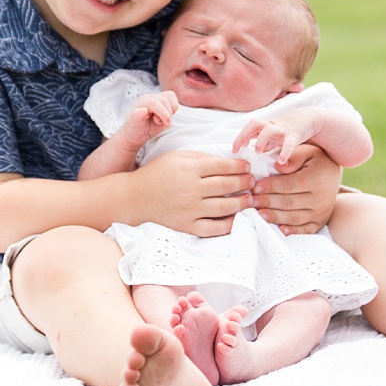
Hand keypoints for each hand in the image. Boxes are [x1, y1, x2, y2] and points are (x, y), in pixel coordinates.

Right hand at [119, 92, 177, 145]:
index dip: (173, 106)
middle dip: (168, 113)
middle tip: (165, 123)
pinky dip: (142, 112)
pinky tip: (144, 114)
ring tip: (158, 123)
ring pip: (154, 102)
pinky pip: (138, 111)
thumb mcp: (164, 121)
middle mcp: (147, 99)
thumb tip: (168, 115)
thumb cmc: (149, 128)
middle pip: (164, 99)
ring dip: (161, 114)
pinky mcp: (133, 115)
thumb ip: (169, 115)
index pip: (170, 95)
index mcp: (155, 99)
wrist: (134, 137)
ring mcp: (139, 105)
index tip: (170, 117)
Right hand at [131, 149, 253, 236]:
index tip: (247, 167)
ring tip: (249, 199)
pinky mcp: (186, 225)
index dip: (240, 166)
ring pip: (225, 207)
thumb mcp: (175, 157)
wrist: (133, 198)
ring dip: (242, 203)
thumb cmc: (155, 174)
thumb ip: (200, 157)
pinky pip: (213, 228)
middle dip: (245, 183)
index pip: (223, 166)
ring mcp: (189, 209)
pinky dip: (228, 225)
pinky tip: (235, 219)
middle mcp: (191, 189)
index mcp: (189, 168)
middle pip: (227, 185)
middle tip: (252, 182)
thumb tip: (226, 162)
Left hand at [233, 114, 310, 167]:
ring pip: (269, 130)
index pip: (249, 127)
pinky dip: (284, 152)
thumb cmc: (287, 130)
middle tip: (243, 148)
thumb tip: (252, 152)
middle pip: (255, 123)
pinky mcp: (295, 135)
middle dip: (246, 134)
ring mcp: (283, 130)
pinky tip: (280, 161)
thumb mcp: (273, 137)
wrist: (308, 119)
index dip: (240, 137)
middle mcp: (272, 126)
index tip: (234, 149)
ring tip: (258, 152)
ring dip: (261, 140)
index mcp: (265, 126)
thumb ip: (263, 143)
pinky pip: (289, 143)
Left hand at [250, 143, 339, 234]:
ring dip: (275, 217)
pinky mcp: (320, 221)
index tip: (254, 187)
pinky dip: (292, 231)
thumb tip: (279, 166)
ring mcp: (321, 212)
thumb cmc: (315, 160)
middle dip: (267, 202)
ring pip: (294, 217)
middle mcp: (321, 198)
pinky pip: (306, 229)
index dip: (270, 186)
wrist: (333, 173)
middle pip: (289, 202)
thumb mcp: (307, 152)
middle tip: (250, 201)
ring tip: (258, 214)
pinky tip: (279, 229)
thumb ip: (294, 157)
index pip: (289, 185)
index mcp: (317, 179)